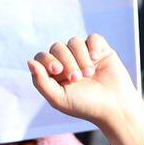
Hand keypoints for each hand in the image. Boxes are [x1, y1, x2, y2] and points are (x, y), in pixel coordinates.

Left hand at [28, 35, 143, 144]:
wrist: (114, 106)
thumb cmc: (85, 106)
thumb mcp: (58, 98)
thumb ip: (41, 82)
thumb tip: (29, 62)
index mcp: (55, 74)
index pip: (42, 57)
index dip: (47, 60)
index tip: (58, 70)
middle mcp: (68, 62)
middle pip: (57, 47)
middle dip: (67, 61)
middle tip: (77, 78)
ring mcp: (84, 55)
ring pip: (74, 41)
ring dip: (81, 57)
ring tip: (89, 73)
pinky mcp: (101, 50)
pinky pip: (93, 38)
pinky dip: (93, 46)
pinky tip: (97, 59)